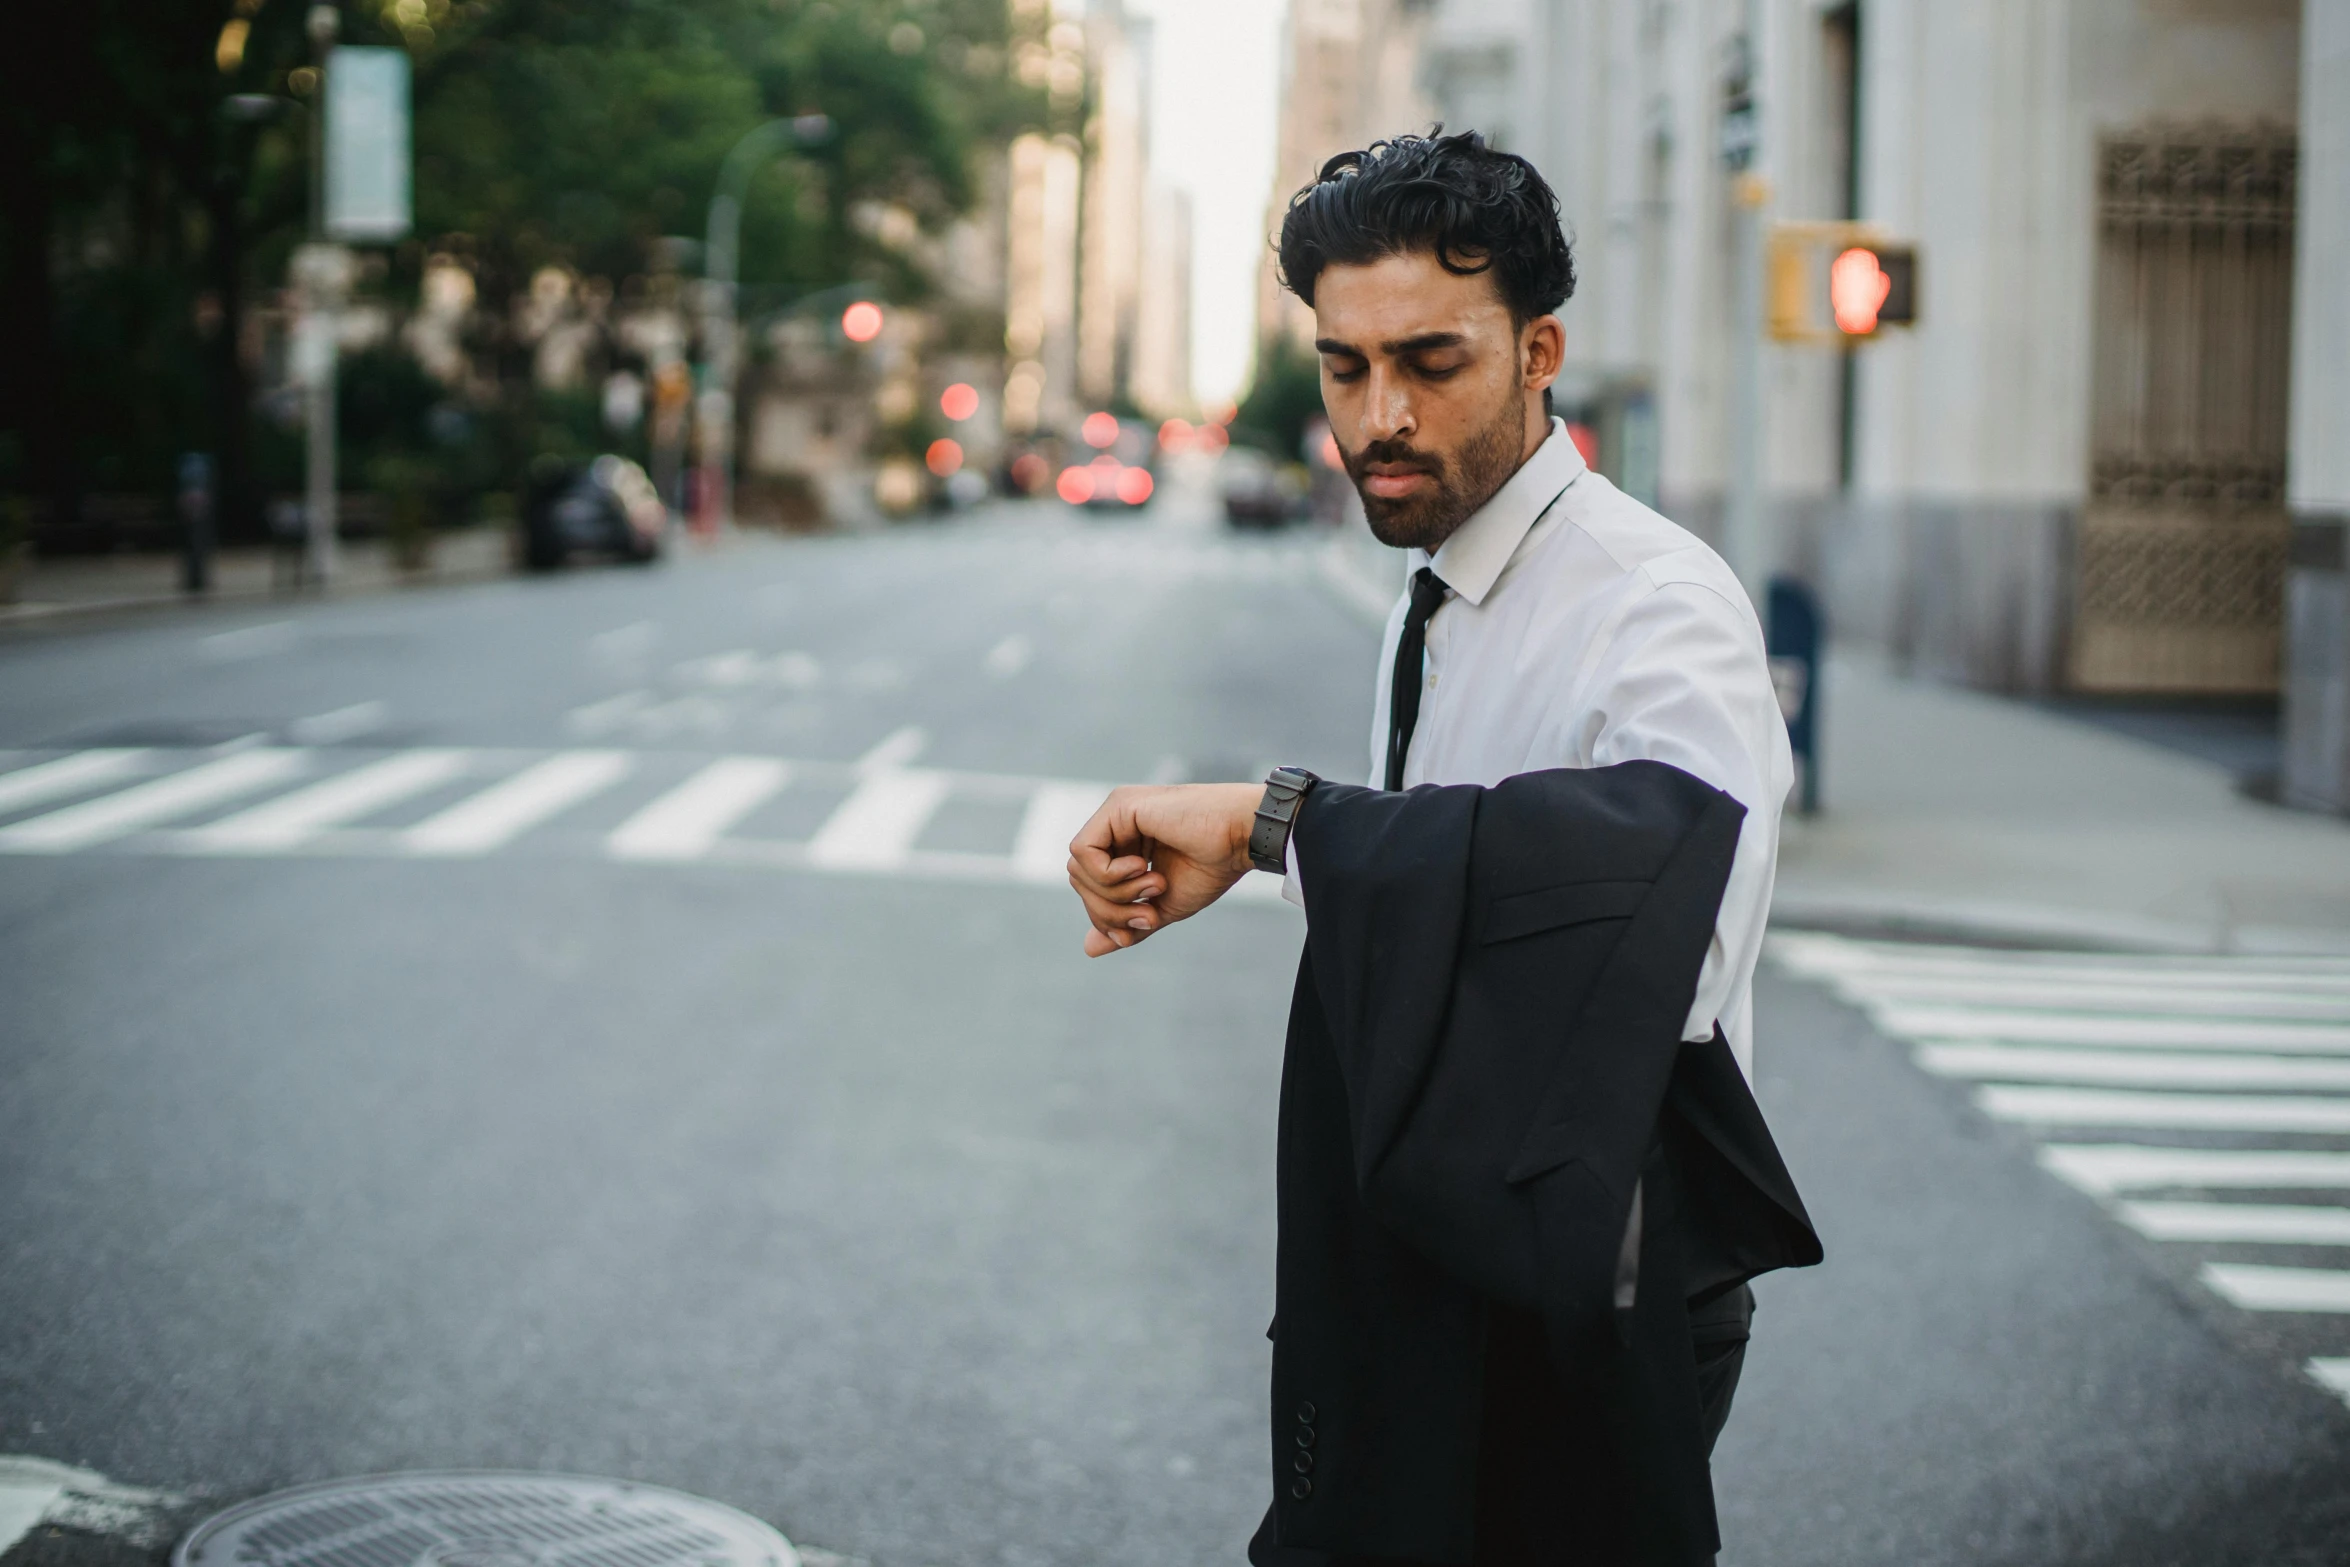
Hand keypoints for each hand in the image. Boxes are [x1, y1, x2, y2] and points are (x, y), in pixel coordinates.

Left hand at [1066, 782, 1262, 955]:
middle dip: (1109, 910)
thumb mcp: (1162, 905)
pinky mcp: (1118, 806)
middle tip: (1149, 914)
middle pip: (1079, 880)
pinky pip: (1083, 851)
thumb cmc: (1212, 867)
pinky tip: (1143, 868)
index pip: (1091, 888)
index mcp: (1125, 846)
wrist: (1240, 840)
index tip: (1142, 926)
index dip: (1107, 916)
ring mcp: (1115, 814)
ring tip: (1155, 887)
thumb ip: (1127, 923)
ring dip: (1115, 893)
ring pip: (1078, 869)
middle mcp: (1115, 827)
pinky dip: (1108, 873)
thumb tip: (1089, 948)